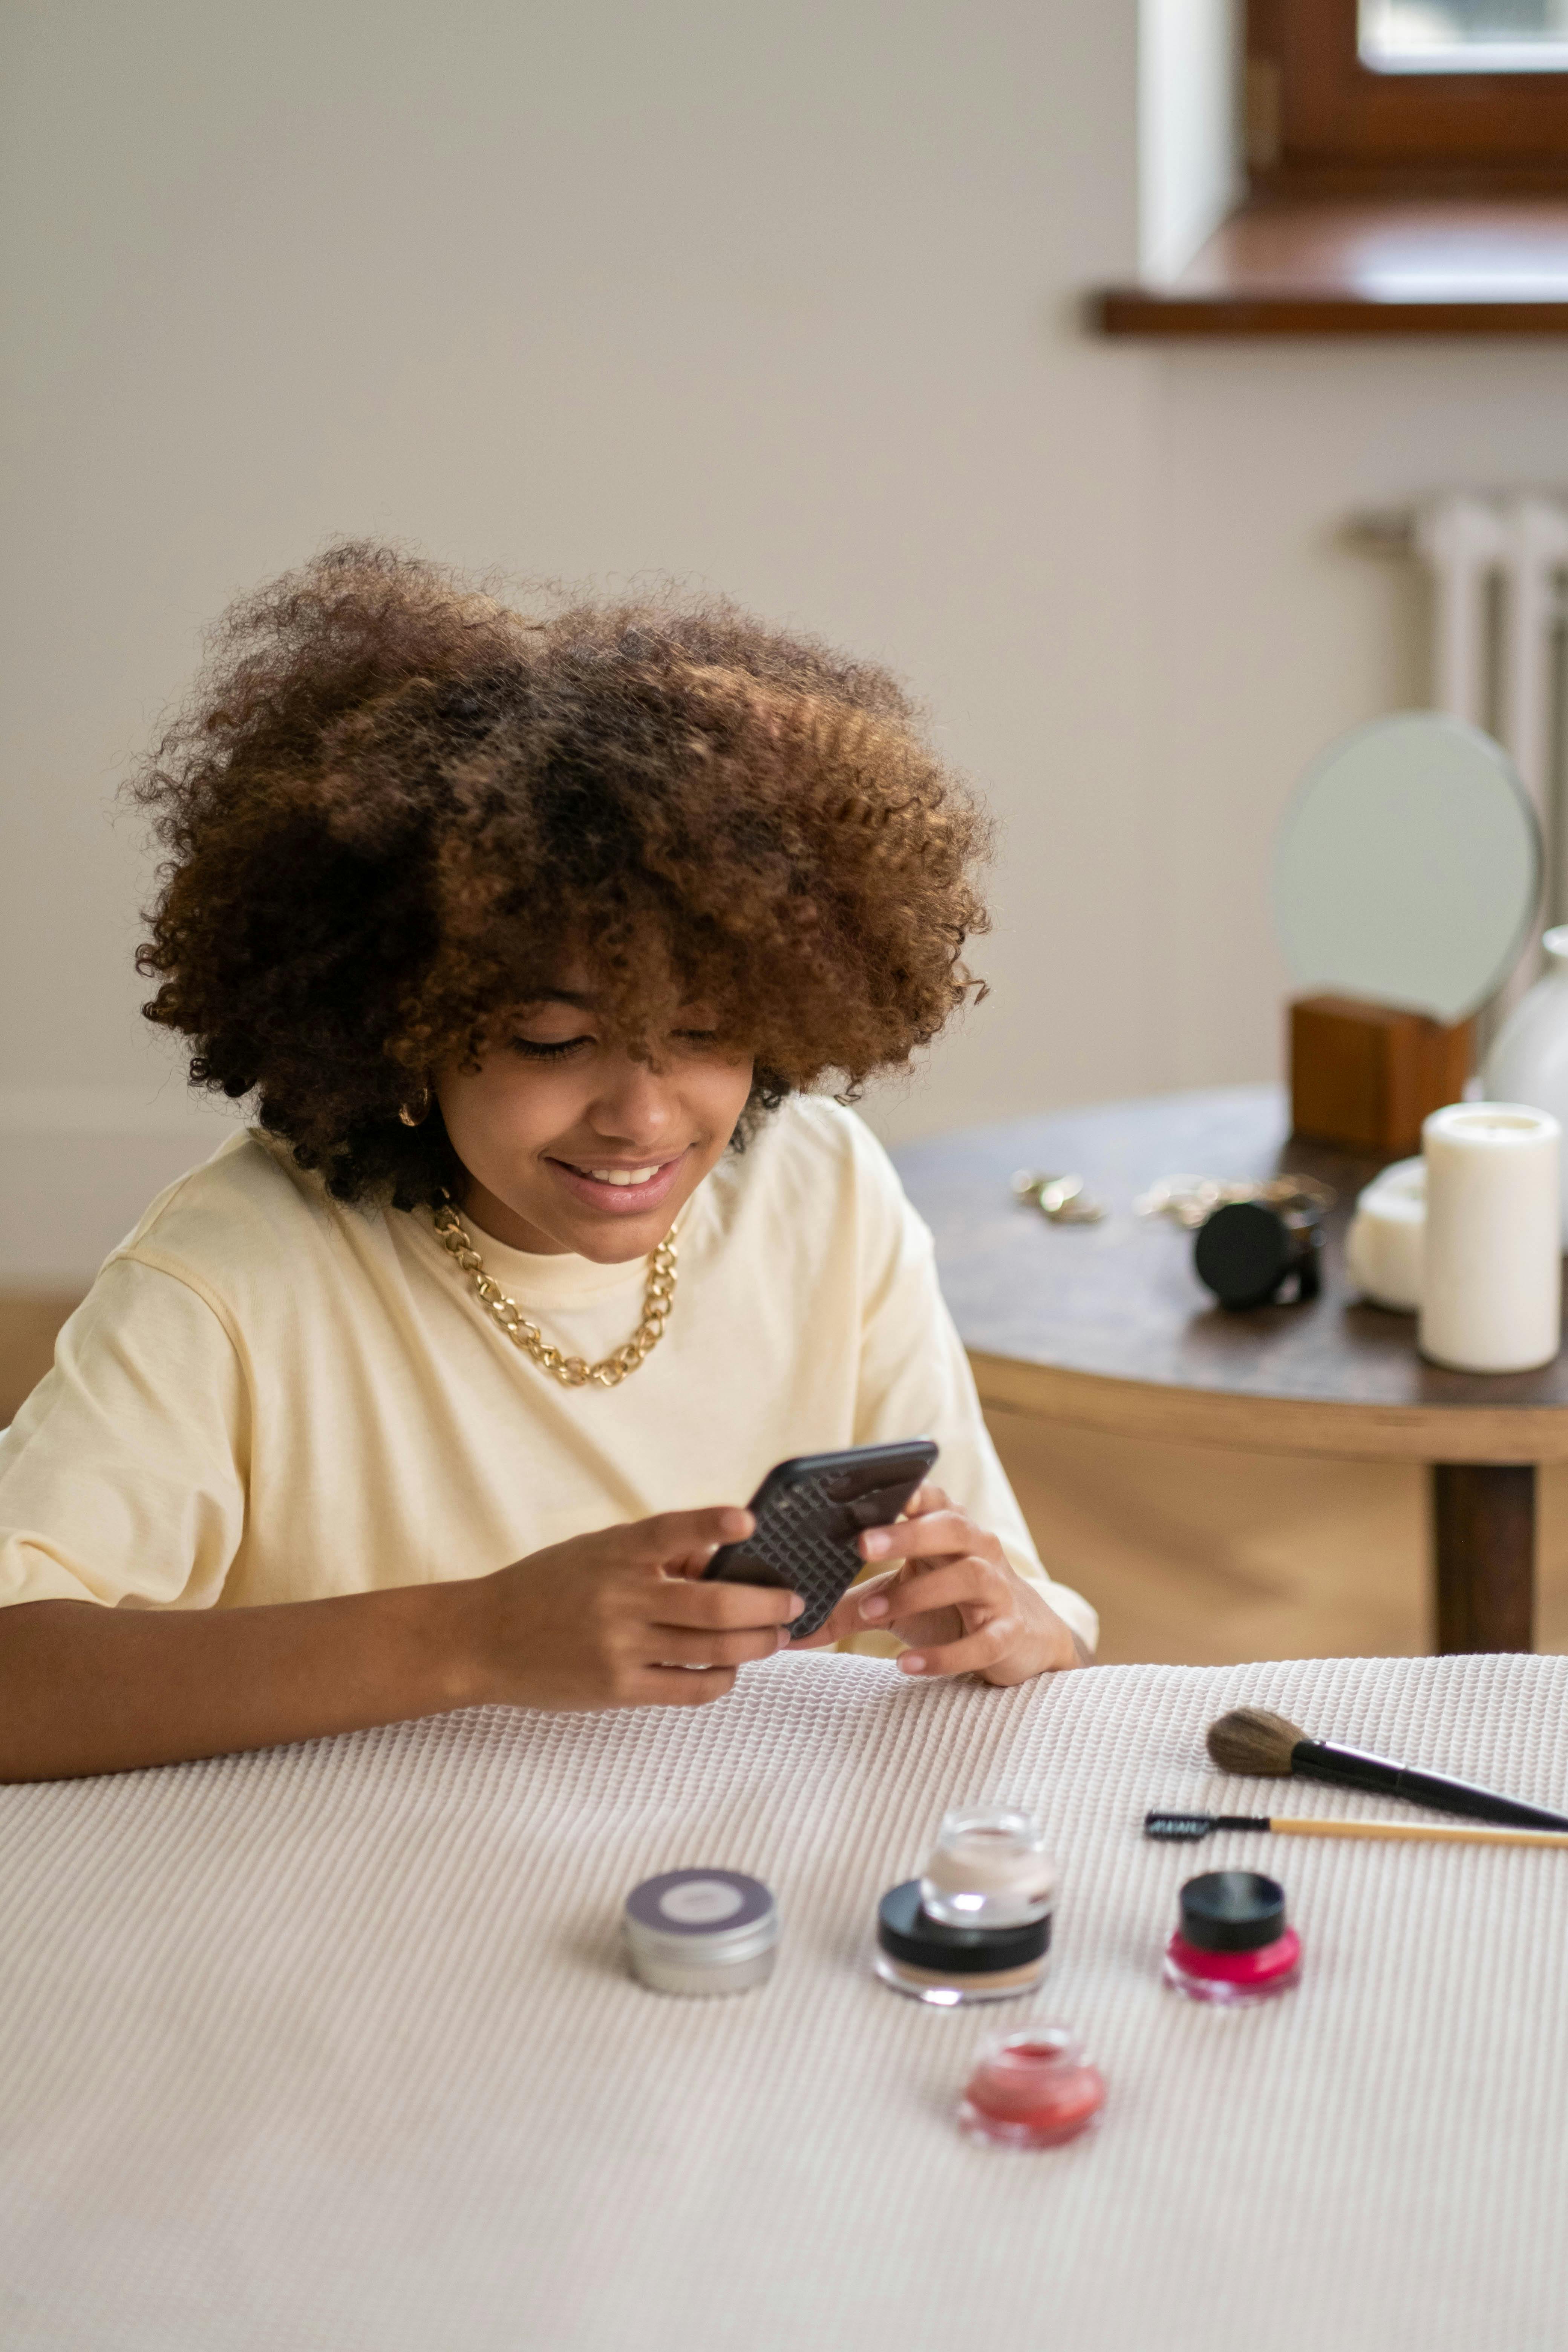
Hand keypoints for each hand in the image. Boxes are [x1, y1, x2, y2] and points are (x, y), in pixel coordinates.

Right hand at [469, 1508, 801, 1710]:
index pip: (668, 1531)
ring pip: (710, 1650)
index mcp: (613, 1553)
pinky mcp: (617, 1689)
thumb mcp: (593, 1551)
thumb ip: (652, 1552)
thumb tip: (719, 1555)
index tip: (748, 1522)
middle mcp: (619, 1598)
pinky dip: (721, 1680)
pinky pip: (688, 1689)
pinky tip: (731, 1670)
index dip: (710, 1524)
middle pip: (712, 1605)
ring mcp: (619, 1647)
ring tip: (775, 1637)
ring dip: (756, 1644)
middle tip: (791, 1602)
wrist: (483, 1639)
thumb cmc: (547, 1587)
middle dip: (765, 1605)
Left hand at [800, 1484, 1085, 1685]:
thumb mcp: (898, 1601)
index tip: (867, 1489)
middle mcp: (977, 1550)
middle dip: (908, 1534)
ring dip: (918, 1593)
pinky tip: (907, 1664)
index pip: (930, 1497)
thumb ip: (848, 1607)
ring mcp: (997, 1591)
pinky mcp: (1008, 1633)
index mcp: (947, 1530)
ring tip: (872, 1612)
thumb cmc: (950, 1608)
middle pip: (951, 1528)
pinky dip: (945, 1654)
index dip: (905, 1490)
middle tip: (862, 1544)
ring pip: (969, 1577)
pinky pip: (983, 1641)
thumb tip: (787, 1629)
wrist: (1023, 1640)